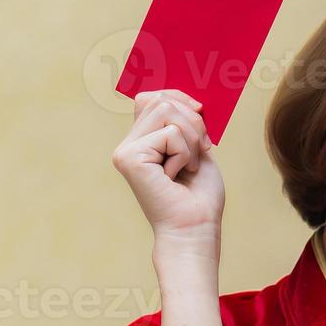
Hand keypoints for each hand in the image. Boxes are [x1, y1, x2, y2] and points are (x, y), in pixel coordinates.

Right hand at [111, 89, 224, 244]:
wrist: (195, 229)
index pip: (152, 97)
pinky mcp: (129, 158)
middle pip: (161, 99)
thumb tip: (189, 97)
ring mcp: (125, 151)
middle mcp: (128, 145)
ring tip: (187, 167)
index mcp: (141, 142)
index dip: (178, 96)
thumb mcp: (197, 148)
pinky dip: (185, 153)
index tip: (200, 112)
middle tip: (199, 153)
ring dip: (191, 138)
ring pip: (166, 109)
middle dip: (193, 122)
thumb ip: (186, 120)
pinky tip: (176, 177)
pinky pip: (171, 133)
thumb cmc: (199, 196)